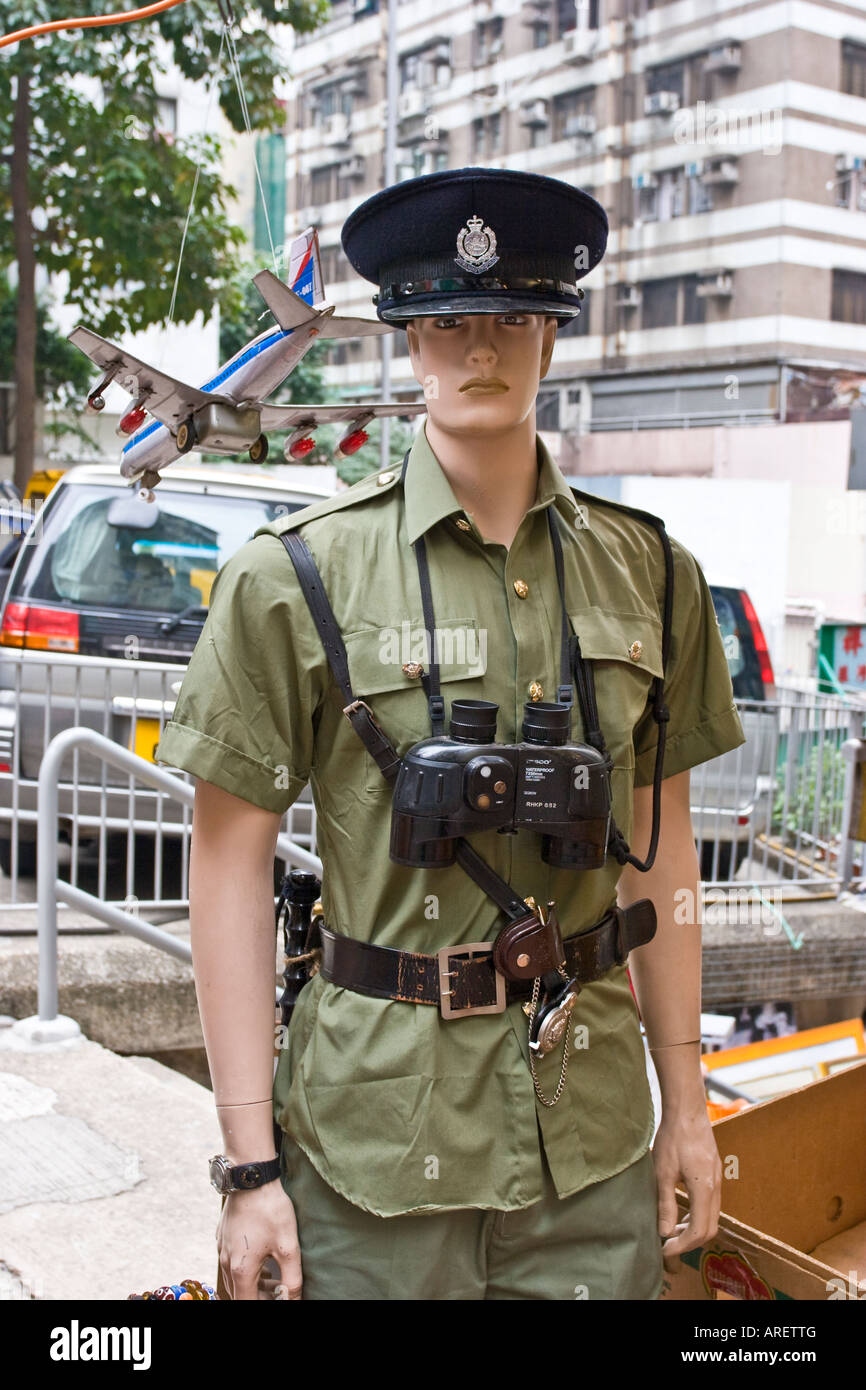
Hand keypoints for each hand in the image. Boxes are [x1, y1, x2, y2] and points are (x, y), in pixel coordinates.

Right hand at [217, 1180, 302, 1299]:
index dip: (263, 1305)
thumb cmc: (270, 1210)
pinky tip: (262, 1257)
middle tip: (279, 1288)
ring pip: (234, 1278)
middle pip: (239, 1293)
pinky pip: (230, 1261)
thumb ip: (291, 1279)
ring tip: (274, 1275)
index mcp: (241, 1270)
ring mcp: (221, 1248)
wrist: (251, 1177)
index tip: (278, 1298)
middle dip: (259, 1296)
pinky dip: (245, 1268)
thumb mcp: (288, 1246)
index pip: (246, 1303)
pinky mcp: (222, 1236)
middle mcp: (225, 1262)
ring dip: (253, 1283)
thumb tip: (292, 1299)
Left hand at [651, 1108, 720, 1272]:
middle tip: (667, 1244)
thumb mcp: (663, 1172)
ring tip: (671, 1229)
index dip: (682, 1245)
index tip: (665, 1249)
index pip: (699, 1231)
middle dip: (689, 1241)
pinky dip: (697, 1214)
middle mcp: (716, 1188)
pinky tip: (681, 1210)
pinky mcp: (714, 1174)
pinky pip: (710, 1203)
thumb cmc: (674, 1138)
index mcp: (704, 1190)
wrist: (687, 1110)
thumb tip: (665, 1232)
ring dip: (693, 1228)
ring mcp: (718, 1180)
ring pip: (711, 1216)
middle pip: (709, 1228)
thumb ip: (665, 1204)